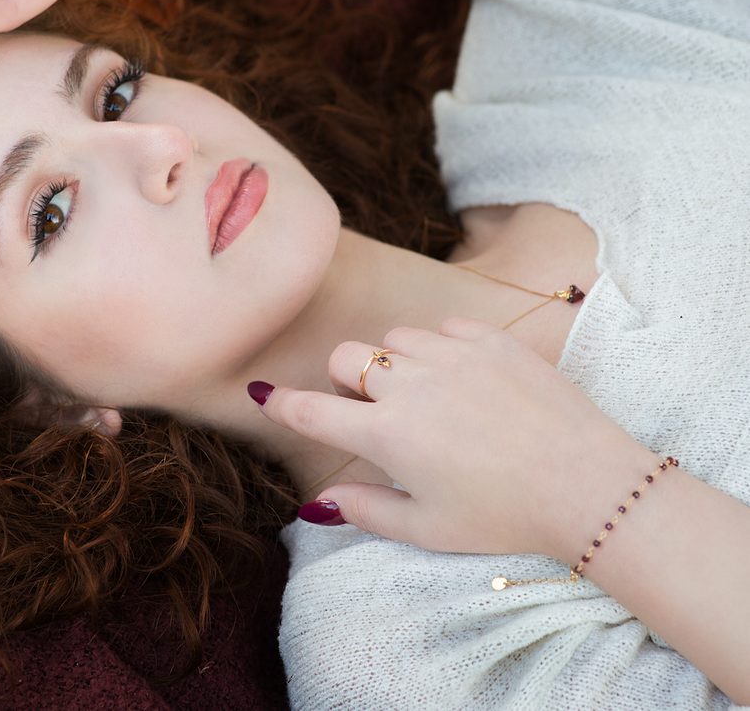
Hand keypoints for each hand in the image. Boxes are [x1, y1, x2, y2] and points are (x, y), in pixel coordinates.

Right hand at [259, 317, 656, 562]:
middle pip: (345, 356)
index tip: (269, 396)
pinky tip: (464, 376)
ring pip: (393, 337)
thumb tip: (317, 504)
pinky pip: (444, 326)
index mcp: (387, 436)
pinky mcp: (490, 338)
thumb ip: (366, 511)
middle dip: (345, 379)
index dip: (283, 404)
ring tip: (427, 394)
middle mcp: (410, 385)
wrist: (587, 484)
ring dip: (395, 361)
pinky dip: (442, 346)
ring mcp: (451, 354)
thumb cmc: (505, 517)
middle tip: (375, 408)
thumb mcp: (429, 529)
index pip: (311, 411)